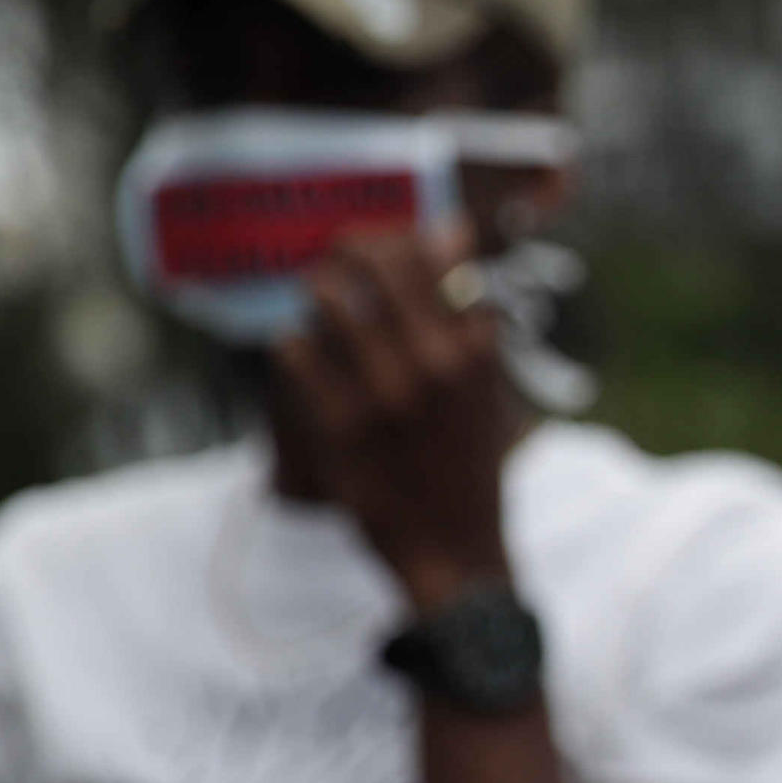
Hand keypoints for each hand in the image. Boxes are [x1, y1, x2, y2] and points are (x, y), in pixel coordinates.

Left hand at [274, 228, 516, 607]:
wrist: (454, 550)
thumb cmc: (470, 464)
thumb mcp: (488, 386)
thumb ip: (469, 311)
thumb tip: (451, 232)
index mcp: (474, 350)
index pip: (430, 254)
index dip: (399, 238)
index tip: (383, 245)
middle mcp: (432, 363)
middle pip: (375, 264)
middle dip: (349, 252)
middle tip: (339, 261)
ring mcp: (383, 392)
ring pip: (329, 299)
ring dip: (318, 294)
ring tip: (320, 307)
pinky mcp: (337, 423)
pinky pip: (294, 350)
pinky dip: (293, 346)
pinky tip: (302, 357)